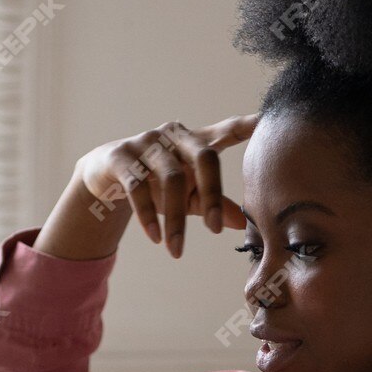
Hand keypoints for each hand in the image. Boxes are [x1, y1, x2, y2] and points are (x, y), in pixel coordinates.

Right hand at [73, 114, 258, 257]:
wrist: (103, 176)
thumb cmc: (155, 183)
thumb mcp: (187, 195)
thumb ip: (213, 204)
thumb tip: (244, 223)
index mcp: (196, 141)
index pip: (227, 130)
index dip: (248, 126)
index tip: (268, 121)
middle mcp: (174, 135)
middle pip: (204, 157)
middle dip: (212, 195)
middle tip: (215, 230)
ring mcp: (147, 142)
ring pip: (171, 178)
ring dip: (175, 219)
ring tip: (177, 250)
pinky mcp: (120, 155)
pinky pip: (137, 186)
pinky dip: (148, 215)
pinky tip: (155, 237)